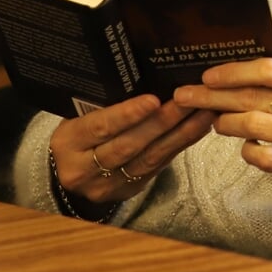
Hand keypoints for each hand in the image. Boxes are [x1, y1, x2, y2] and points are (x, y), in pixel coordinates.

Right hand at [50, 95, 214, 206]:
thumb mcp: (76, 118)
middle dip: (163, 122)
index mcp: (68, 143)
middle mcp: (84, 169)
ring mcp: (107, 185)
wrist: (69, 172)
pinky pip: (158, 166)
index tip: (153, 100)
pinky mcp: (128, 191)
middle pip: (129, 146)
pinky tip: (198, 129)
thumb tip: (145, 80)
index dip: (128, 115)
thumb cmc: (77, 135)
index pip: (100, 127)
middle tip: (189, 101)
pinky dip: (180, 145)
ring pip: (148, 159)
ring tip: (203, 113)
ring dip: (180, 134)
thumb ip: (102, 106)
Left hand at [173, 59, 271, 199]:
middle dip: (213, 96)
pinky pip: (261, 157)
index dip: (234, 72)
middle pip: (253, 97)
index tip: (207, 76)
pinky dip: (247, 150)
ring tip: (217, 122)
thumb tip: (225, 72)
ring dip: (226, 123)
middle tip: (186, 96)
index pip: (269, 70)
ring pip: (253, 125)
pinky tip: (245, 146)